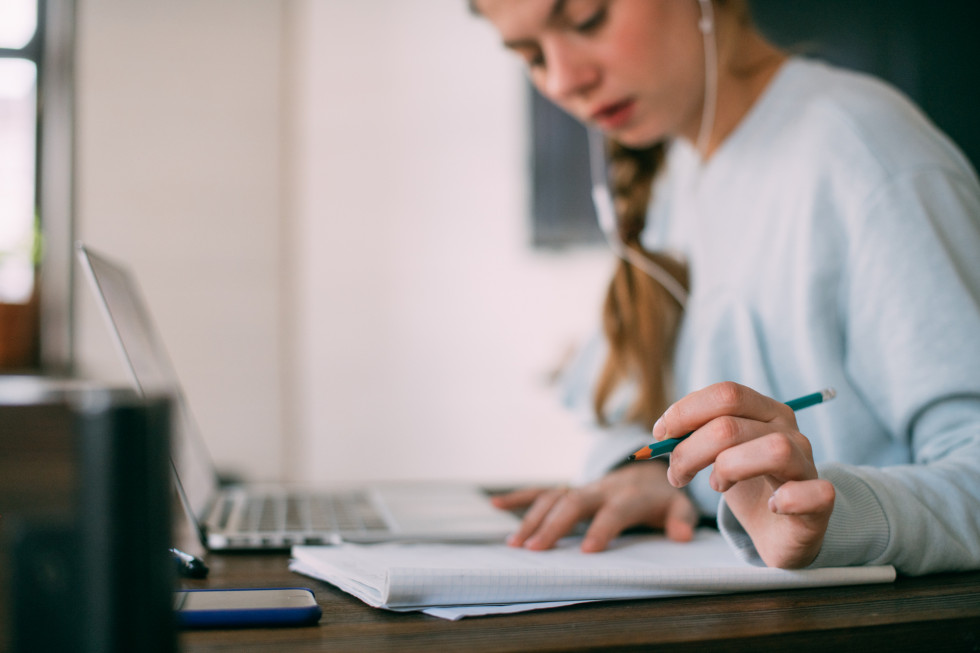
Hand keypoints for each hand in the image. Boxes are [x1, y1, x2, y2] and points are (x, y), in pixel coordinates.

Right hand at [491, 462, 698, 552]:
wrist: (648, 471)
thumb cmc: (663, 497)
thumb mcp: (680, 506)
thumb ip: (682, 520)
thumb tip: (683, 537)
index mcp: (629, 495)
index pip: (614, 511)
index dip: (602, 528)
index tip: (586, 551)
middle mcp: (601, 488)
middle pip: (574, 502)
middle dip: (554, 524)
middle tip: (536, 549)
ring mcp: (583, 487)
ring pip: (554, 498)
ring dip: (533, 518)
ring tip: (517, 544)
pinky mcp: (570, 489)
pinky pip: (542, 490)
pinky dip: (518, 496)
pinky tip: (495, 504)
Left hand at [655, 382, 834, 567]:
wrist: (778, 528)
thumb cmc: (745, 484)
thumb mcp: (715, 453)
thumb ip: (692, 436)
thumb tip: (662, 432)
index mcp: (764, 411)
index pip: (726, 394)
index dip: (685, 412)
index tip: (660, 436)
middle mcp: (789, 431)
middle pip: (732, 425)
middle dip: (690, 451)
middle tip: (677, 475)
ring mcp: (807, 465)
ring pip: (774, 450)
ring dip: (729, 469)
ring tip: (717, 486)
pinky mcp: (821, 502)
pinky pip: (815, 493)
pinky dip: (789, 499)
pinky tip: (772, 506)